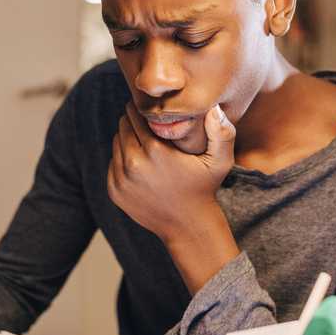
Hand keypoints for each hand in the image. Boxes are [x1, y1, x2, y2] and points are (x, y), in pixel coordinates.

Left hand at [109, 103, 240, 292]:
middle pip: (123, 126)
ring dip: (127, 138)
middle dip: (134, 122)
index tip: (154, 110)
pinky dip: (122, 158)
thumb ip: (222, 132)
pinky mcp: (114, 190)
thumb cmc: (204, 188)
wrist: (187, 226)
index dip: (145, 110)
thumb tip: (213, 108)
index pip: (137, 116)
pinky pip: (112, 162)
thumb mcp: (220, 162)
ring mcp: (121, 178)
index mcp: (155, 150)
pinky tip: (140, 162)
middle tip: (147, 122)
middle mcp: (134, 163)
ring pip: (116, 143)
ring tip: (144, 141)